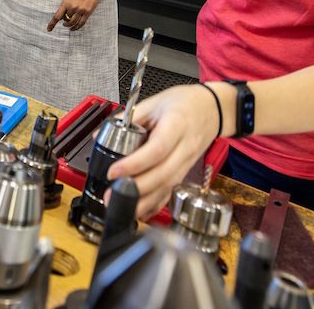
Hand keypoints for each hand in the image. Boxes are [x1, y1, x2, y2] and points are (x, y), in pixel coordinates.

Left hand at [47, 0, 101, 31]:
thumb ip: (65, 5)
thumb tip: (62, 15)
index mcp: (66, 3)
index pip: (57, 16)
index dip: (52, 24)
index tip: (49, 29)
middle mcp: (73, 7)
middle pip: (66, 20)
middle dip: (64, 21)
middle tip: (65, 20)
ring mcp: (80, 10)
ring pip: (73, 23)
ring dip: (69, 26)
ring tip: (68, 25)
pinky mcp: (87, 12)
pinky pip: (81, 23)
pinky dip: (76, 27)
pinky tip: (74, 28)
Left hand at [105, 84, 220, 217]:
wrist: (212, 109)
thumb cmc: (185, 103)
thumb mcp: (154, 102)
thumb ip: (128, 118)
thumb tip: (101, 134)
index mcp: (176, 125)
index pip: (157, 149)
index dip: (135, 163)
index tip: (114, 171)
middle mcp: (185, 147)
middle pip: (163, 174)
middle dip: (136, 189)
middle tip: (112, 194)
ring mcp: (187, 162)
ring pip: (168, 187)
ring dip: (145, 202)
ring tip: (122, 207)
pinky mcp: (186, 172)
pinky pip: (171, 191)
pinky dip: (156, 204)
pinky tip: (142, 212)